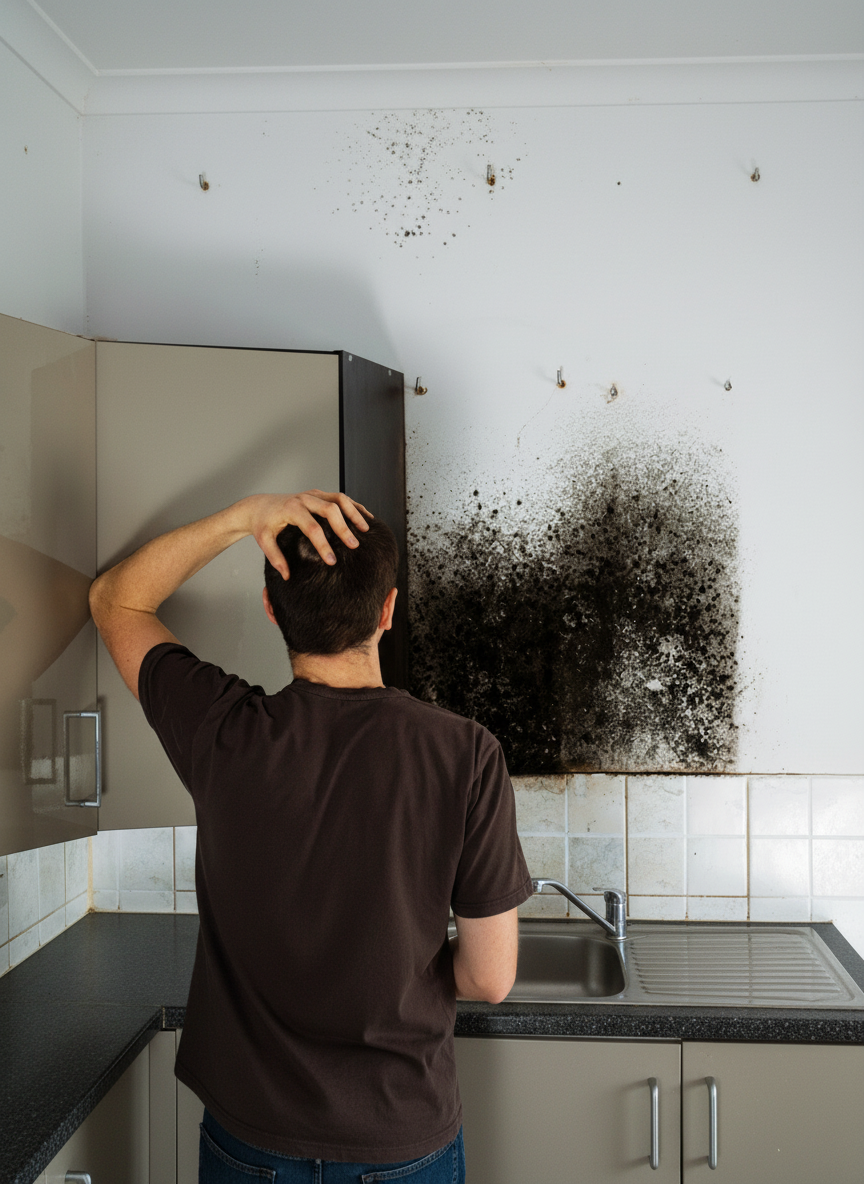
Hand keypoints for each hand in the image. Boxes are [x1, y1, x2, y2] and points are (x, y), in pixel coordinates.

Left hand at [242, 490, 372, 578]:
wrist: (260, 506)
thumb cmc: (263, 524)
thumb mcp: (264, 541)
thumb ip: (275, 558)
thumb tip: (287, 576)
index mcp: (291, 509)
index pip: (312, 527)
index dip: (323, 545)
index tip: (332, 561)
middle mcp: (304, 499)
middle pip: (330, 509)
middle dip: (344, 527)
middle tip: (354, 545)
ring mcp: (313, 494)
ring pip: (339, 498)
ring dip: (354, 512)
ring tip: (366, 529)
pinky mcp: (319, 494)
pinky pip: (340, 497)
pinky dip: (354, 506)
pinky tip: (365, 517)